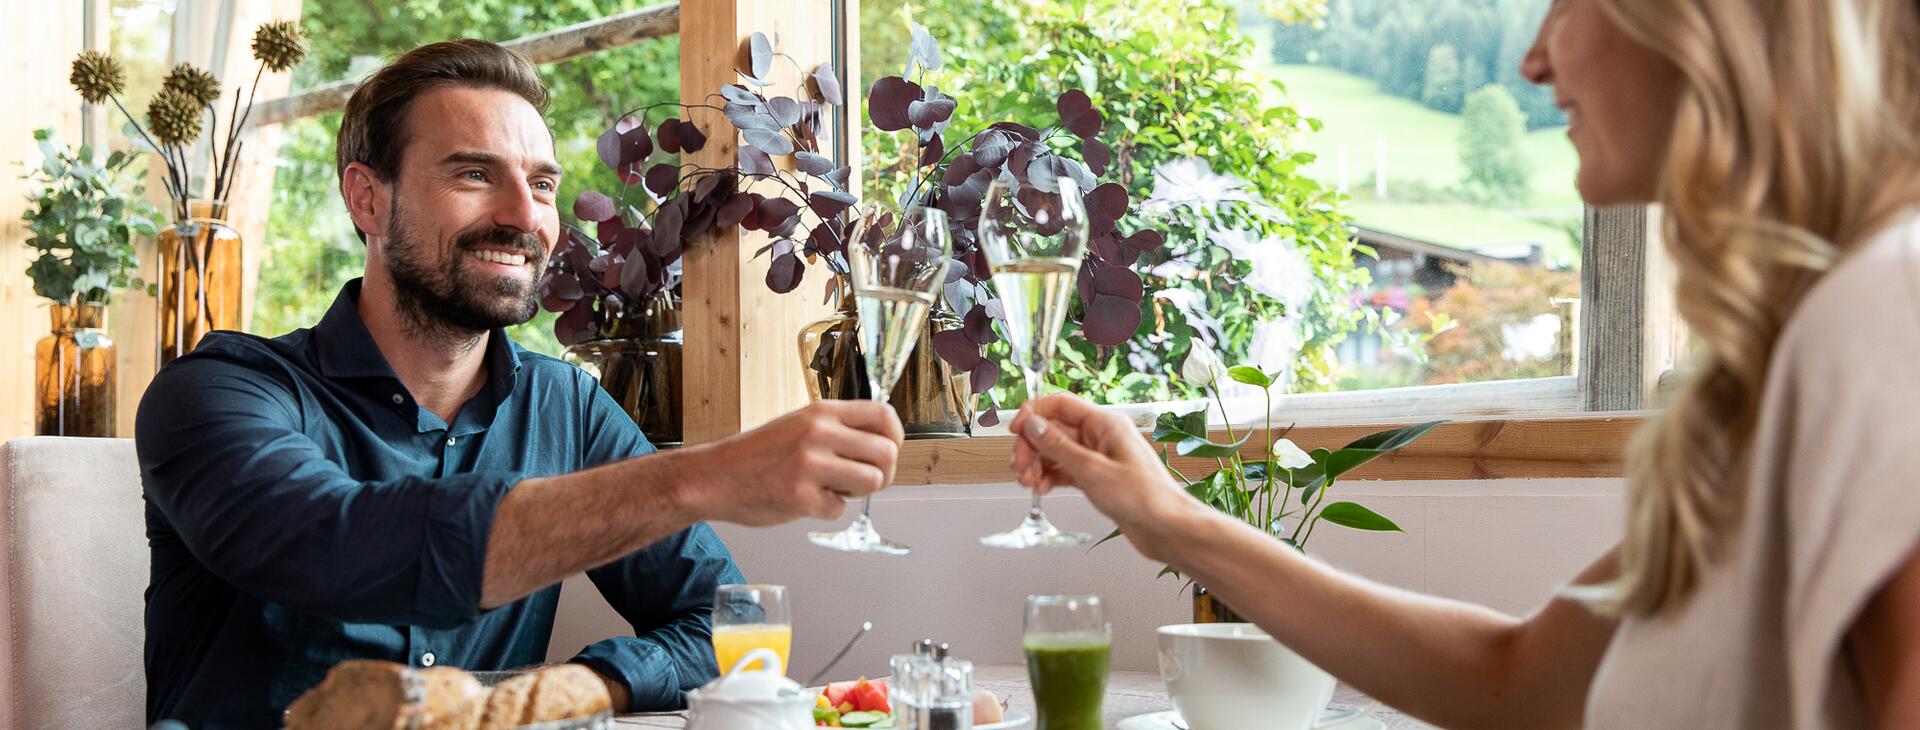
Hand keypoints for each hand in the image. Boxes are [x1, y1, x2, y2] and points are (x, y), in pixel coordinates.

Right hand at [676, 400, 903, 526]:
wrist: (714, 477)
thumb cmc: (759, 454)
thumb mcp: (800, 425)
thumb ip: (838, 431)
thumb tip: (884, 446)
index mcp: (822, 412)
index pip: (883, 415)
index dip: (895, 437)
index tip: (888, 451)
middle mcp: (819, 433)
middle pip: (886, 453)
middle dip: (882, 473)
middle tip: (860, 480)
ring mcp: (810, 465)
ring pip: (871, 482)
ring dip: (857, 493)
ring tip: (832, 489)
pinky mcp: (800, 497)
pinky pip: (839, 509)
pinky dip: (826, 510)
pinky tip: (804, 500)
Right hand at [1008, 395, 1197, 552]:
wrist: (1167, 529)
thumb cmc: (1143, 498)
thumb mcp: (1092, 470)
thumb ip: (1058, 446)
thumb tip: (1032, 425)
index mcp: (1105, 423)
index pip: (1060, 405)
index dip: (1033, 414)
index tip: (1015, 431)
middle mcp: (1101, 436)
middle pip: (1054, 429)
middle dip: (1032, 446)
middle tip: (1020, 468)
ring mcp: (1099, 457)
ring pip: (1057, 451)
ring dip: (1038, 464)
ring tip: (1028, 483)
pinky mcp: (1097, 477)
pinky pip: (1065, 470)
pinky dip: (1050, 477)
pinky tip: (1041, 489)